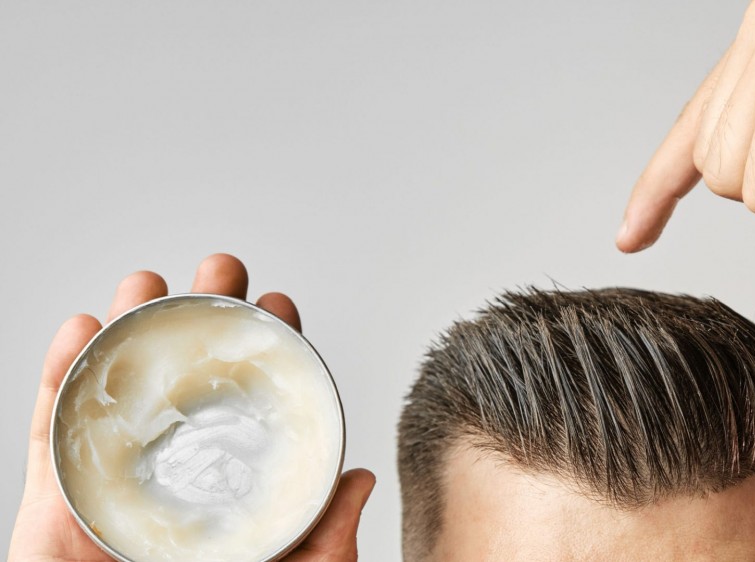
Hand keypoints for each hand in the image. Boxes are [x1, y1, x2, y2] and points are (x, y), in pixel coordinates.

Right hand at [8, 254, 375, 561]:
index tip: (279, 305)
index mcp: (230, 473)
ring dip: (131, 321)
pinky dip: (59, 370)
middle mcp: (176, 459)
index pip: (253, 395)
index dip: (268, 344)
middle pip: (190, 371)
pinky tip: (82, 330)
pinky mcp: (56, 490)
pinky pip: (48, 424)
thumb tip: (360, 480)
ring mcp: (114, 468)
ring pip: (119, 380)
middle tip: (221, 272)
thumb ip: (325, 537)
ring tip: (147, 285)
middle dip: (205, 308)